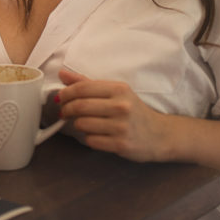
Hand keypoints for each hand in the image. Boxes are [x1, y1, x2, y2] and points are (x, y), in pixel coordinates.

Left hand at [56, 68, 171, 162]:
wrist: (159, 134)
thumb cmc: (134, 111)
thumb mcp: (115, 92)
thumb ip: (88, 83)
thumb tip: (63, 74)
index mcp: (119, 89)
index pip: (83, 88)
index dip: (66, 93)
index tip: (60, 98)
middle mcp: (121, 106)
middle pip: (80, 106)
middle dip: (66, 109)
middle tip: (64, 112)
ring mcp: (122, 126)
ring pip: (83, 124)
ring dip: (77, 124)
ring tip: (82, 123)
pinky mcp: (121, 144)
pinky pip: (91, 140)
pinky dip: (88, 138)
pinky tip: (95, 135)